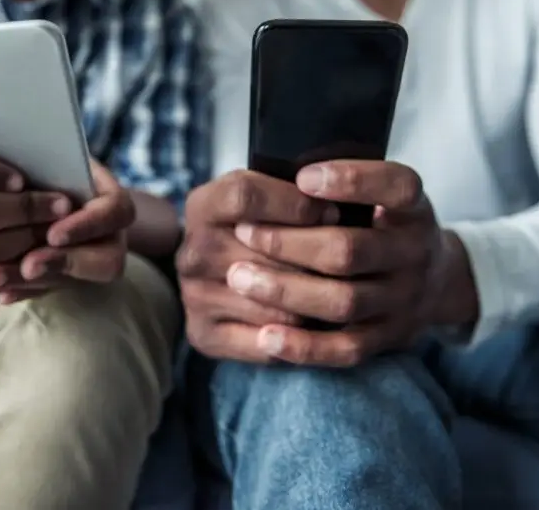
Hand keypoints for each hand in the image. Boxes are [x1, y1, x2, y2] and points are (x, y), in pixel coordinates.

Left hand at [0, 159, 135, 302]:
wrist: (34, 175)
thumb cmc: (41, 157)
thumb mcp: (46, 152)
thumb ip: (44, 159)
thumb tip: (23, 169)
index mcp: (109, 196)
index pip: (117, 212)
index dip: (88, 225)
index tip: (54, 233)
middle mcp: (107, 233)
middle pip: (108, 260)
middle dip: (65, 263)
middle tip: (29, 265)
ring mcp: (87, 258)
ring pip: (74, 282)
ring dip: (33, 282)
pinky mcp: (62, 277)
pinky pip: (46, 292)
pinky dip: (21, 290)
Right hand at [176, 170, 339, 361]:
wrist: (220, 270)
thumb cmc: (261, 225)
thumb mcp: (269, 195)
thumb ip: (292, 192)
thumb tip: (334, 209)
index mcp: (203, 206)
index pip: (244, 196)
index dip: (295, 204)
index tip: (333, 212)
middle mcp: (191, 252)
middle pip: (265, 256)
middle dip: (316, 260)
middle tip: (348, 262)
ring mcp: (194, 297)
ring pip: (275, 306)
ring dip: (313, 302)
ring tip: (334, 291)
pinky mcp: (203, 335)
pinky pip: (266, 345)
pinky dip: (296, 339)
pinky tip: (311, 322)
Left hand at [221, 161, 476, 366]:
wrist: (437, 281)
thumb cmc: (385, 224)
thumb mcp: (383, 193)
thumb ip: (345, 184)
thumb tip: (282, 175)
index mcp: (413, 208)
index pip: (396, 188)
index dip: (351, 181)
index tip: (303, 178)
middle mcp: (415, 253)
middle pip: (350, 250)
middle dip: (289, 241)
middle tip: (243, 233)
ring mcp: (404, 300)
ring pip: (343, 301)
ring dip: (286, 290)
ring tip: (239, 277)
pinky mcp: (389, 338)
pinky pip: (347, 349)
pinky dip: (305, 346)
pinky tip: (266, 336)